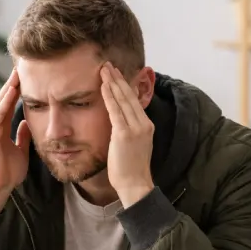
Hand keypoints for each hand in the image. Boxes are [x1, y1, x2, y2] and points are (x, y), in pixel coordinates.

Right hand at [0, 67, 31, 215]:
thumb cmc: (7, 173)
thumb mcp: (20, 150)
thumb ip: (22, 136)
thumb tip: (27, 122)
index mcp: (0, 129)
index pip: (8, 104)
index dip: (16, 91)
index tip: (27, 77)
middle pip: (1, 100)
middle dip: (11, 84)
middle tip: (20, 68)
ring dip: (7, 90)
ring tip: (16, 75)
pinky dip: (3, 104)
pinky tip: (10, 93)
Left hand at [100, 62, 154, 206]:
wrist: (135, 184)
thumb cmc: (131, 169)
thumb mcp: (134, 145)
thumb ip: (129, 131)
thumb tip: (118, 121)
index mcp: (147, 126)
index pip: (134, 101)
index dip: (125, 86)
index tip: (116, 74)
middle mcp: (144, 124)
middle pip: (129, 96)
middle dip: (118, 79)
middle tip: (108, 64)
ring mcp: (135, 128)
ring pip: (123, 100)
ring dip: (112, 82)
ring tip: (104, 69)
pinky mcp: (124, 134)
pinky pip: (115, 110)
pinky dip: (109, 96)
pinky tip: (103, 85)